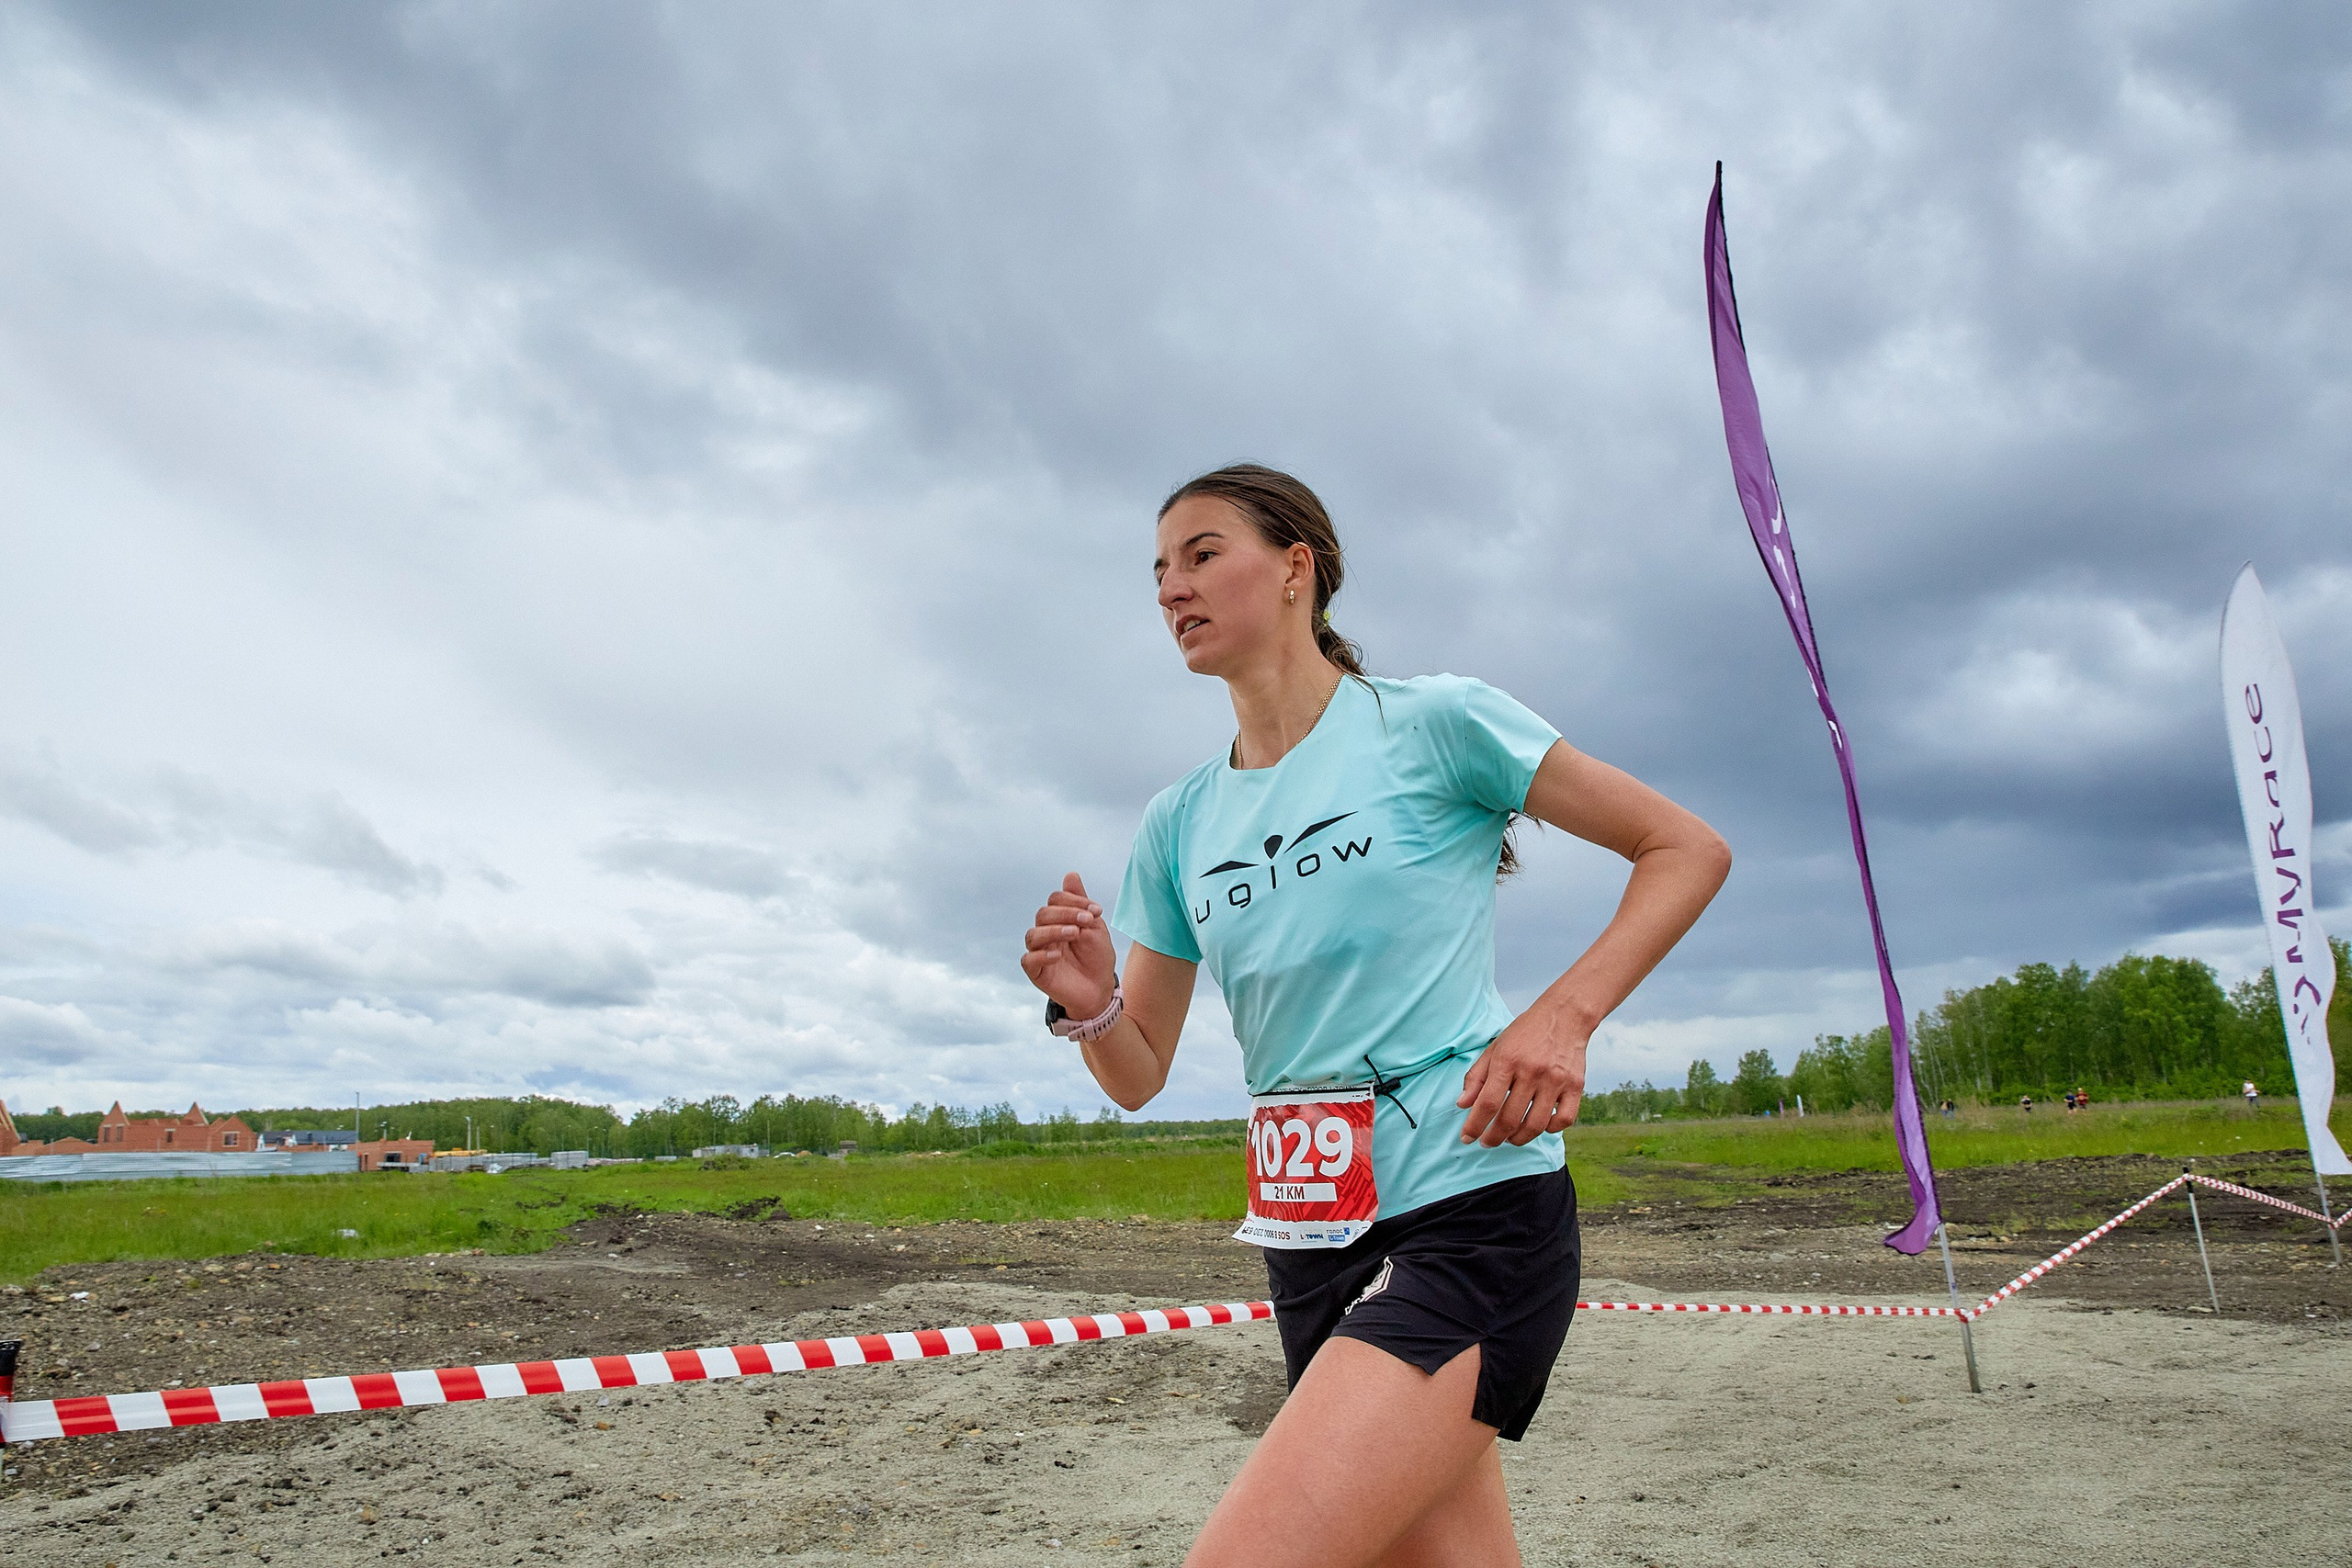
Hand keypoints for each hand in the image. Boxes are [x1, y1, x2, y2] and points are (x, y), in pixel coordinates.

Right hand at [1019, 872, 1117, 1017]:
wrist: (1101, 989)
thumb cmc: (1097, 957)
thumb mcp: (1095, 927)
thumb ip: (1081, 903)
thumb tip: (1071, 874)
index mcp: (1059, 919)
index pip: (1055, 900)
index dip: (1073, 900)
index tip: (1097, 910)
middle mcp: (1046, 933)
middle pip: (1043, 914)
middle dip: (1066, 913)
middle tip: (1088, 921)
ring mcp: (1039, 952)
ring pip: (1033, 934)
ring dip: (1054, 930)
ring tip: (1075, 934)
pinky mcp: (1036, 972)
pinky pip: (1028, 960)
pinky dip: (1041, 955)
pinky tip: (1057, 955)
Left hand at [1455, 1004, 1587, 1146]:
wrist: (1564, 1015)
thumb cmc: (1525, 1033)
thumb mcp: (1495, 1048)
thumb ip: (1476, 1077)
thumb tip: (1462, 1105)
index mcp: (1507, 1060)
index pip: (1487, 1103)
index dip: (1475, 1126)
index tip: (1467, 1137)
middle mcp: (1532, 1071)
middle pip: (1510, 1119)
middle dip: (1494, 1138)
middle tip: (1487, 1142)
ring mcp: (1555, 1080)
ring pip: (1536, 1125)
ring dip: (1518, 1138)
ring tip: (1509, 1138)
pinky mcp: (1575, 1086)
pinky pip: (1563, 1120)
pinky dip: (1550, 1129)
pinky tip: (1539, 1125)